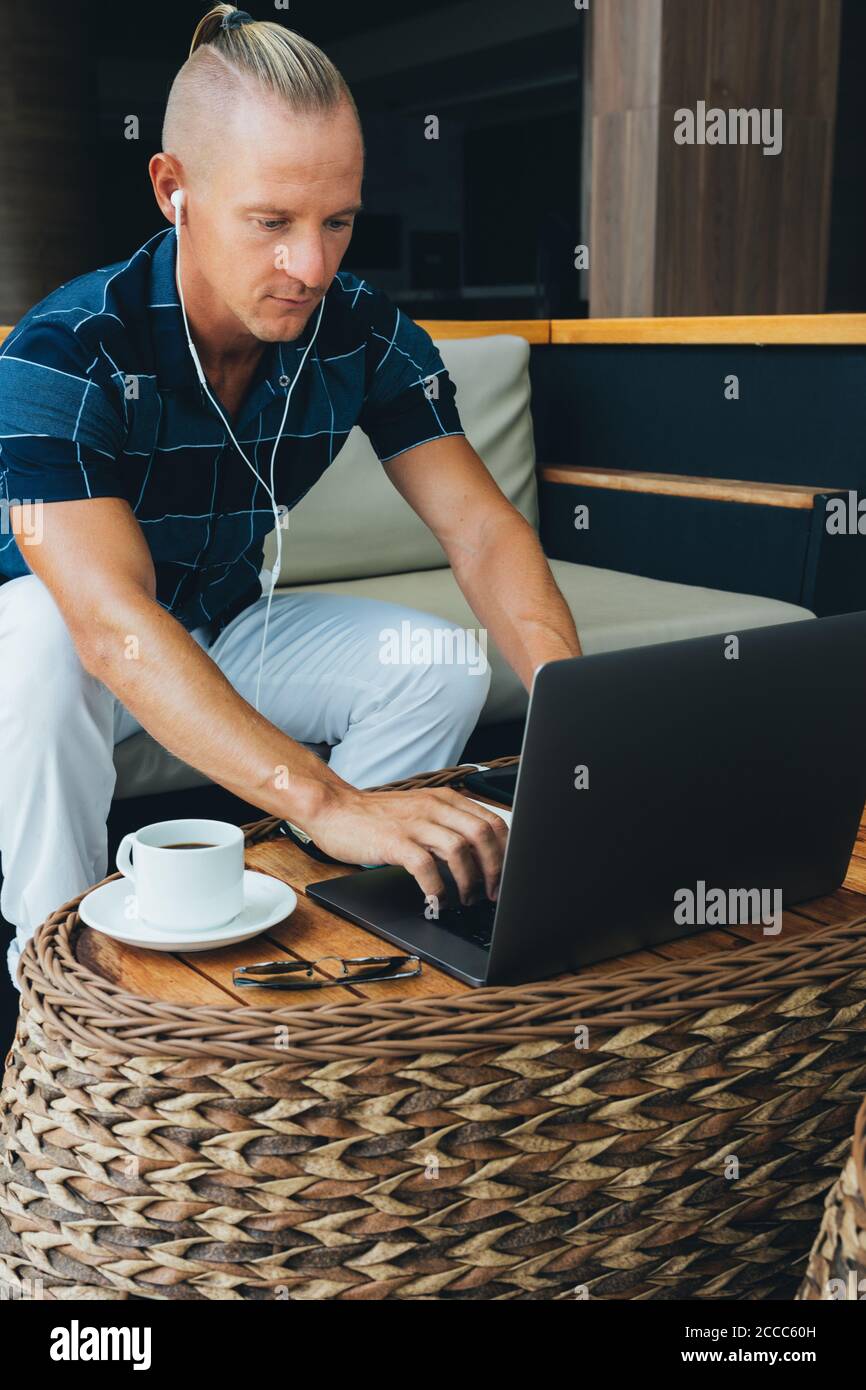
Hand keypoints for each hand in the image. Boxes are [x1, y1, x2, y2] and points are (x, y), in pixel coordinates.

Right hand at [306, 784, 508, 906]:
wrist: (334, 808)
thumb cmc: (377, 817)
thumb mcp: (421, 812)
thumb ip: (448, 827)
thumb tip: (479, 857)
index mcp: (445, 799)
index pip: (492, 821)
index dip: (506, 852)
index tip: (507, 876)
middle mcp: (434, 807)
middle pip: (482, 834)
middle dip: (494, 869)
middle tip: (492, 893)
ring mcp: (414, 823)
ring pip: (459, 849)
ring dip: (469, 881)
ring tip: (466, 900)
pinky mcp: (394, 841)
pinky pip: (425, 866)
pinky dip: (436, 886)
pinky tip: (437, 900)